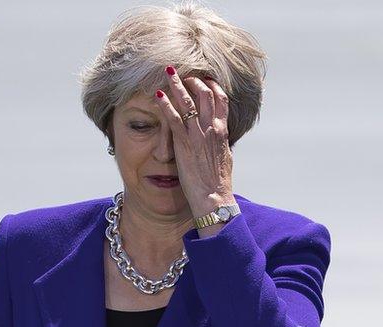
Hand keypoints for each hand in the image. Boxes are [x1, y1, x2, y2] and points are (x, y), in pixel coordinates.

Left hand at [154, 66, 234, 217]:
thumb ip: (222, 143)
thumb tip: (221, 136)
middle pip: (205, 94)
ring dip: (177, 84)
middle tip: (182, 73)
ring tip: (167, 73)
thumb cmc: (219, 182)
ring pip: (188, 101)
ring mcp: (198, 135)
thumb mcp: (225, 157)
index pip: (221, 99)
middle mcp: (212, 128)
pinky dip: (165, 105)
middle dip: (194, 79)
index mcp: (223, 131)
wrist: (214, 197)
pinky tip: (157, 96)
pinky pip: (173, 118)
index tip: (204, 78)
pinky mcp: (184, 143)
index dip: (212, 85)